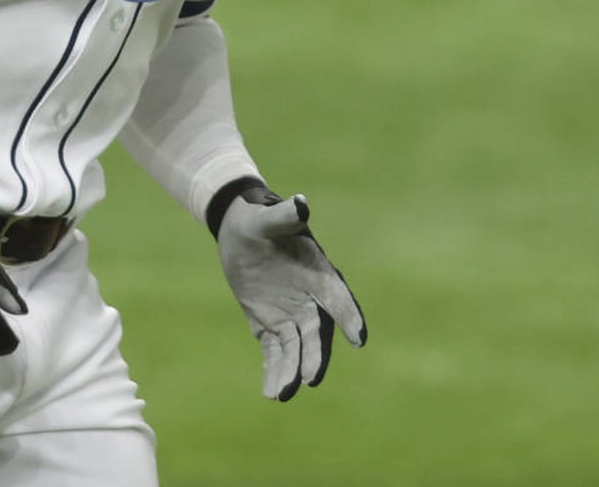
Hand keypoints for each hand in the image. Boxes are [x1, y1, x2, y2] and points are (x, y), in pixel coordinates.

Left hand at [212, 180, 366, 400]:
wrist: (239, 231)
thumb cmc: (259, 220)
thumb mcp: (269, 218)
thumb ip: (286, 216)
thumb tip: (301, 205)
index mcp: (318, 273)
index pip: (338, 297)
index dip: (349, 316)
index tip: (359, 338)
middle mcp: (309, 299)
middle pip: (318, 333)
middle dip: (316, 356)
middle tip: (310, 378)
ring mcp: (290, 315)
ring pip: (297, 348)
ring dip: (292, 371)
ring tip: (281, 394)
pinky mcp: (269, 324)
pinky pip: (275, 352)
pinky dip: (274, 370)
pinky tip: (270, 391)